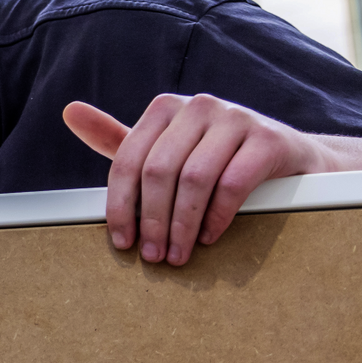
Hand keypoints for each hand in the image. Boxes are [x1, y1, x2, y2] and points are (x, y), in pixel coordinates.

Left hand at [62, 94, 334, 264]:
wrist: (293, 160)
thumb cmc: (217, 158)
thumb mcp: (166, 149)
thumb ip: (119, 139)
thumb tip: (68, 111)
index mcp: (166, 108)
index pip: (128, 160)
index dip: (120, 205)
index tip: (121, 243)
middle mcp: (199, 106)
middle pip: (159, 171)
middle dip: (151, 220)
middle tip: (153, 256)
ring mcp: (237, 118)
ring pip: (194, 178)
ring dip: (182, 224)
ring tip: (178, 254)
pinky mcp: (269, 138)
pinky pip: (233, 182)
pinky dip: (217, 215)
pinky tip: (209, 237)